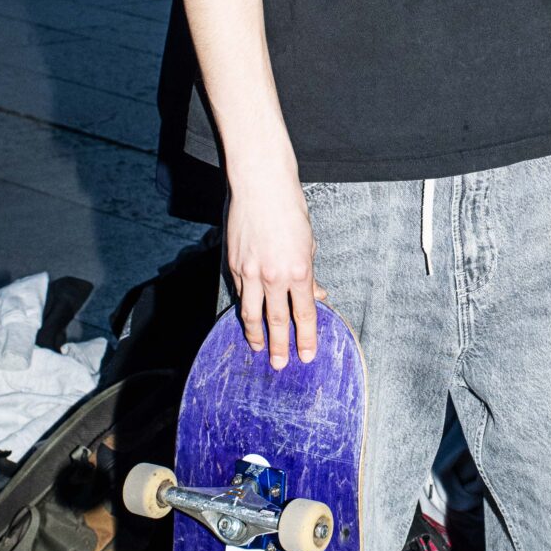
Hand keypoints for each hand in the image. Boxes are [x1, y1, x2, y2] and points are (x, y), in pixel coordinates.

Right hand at [225, 176, 326, 369]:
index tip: (307, 356)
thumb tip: (318, 295)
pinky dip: (244, 308)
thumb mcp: (309, 243)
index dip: (306, 338)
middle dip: (280, 346)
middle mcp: (274, 276)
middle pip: (277, 321)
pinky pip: (239, 294)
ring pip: (251, 314)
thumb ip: (310, 274)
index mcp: (299, 270)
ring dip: (256, 335)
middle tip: (281, 365)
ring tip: (259, 349)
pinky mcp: (232, 264)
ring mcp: (250, 272)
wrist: (261, 185)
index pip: (304, 314)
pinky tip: (247, 318)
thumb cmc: (290, 210)